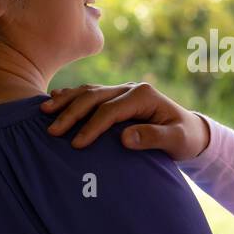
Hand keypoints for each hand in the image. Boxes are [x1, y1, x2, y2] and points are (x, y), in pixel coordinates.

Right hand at [39, 82, 209, 158]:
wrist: (190, 130)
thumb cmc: (184, 138)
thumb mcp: (177, 140)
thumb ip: (153, 138)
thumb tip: (125, 138)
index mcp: (143, 95)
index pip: (110, 110)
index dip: (92, 127)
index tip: (77, 145)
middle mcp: (130, 88)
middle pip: (94, 97)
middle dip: (71, 113)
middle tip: (52, 131)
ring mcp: (121, 90)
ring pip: (88, 91)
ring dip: (65, 101)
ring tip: (43, 112)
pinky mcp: (115, 96)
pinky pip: (89, 93)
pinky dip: (70, 95)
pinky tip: (54, 99)